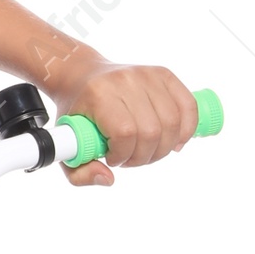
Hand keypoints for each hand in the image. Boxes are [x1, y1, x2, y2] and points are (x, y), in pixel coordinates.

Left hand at [53, 62, 200, 187]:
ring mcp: (147, 74)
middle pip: (152, 131)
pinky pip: (188, 105)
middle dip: (144, 156)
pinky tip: (175, 141)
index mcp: (99, 95)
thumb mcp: (67, 145)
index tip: (113, 158)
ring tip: (147, 150)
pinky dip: (187, 128)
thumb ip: (80, 173)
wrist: (81, 75)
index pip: (125, 133)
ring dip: (163, 147)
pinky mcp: (163, 74)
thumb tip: (108, 179)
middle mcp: (126, 80)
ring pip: (172, 122)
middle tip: (131, 157)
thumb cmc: (77, 113)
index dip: (124, 154)